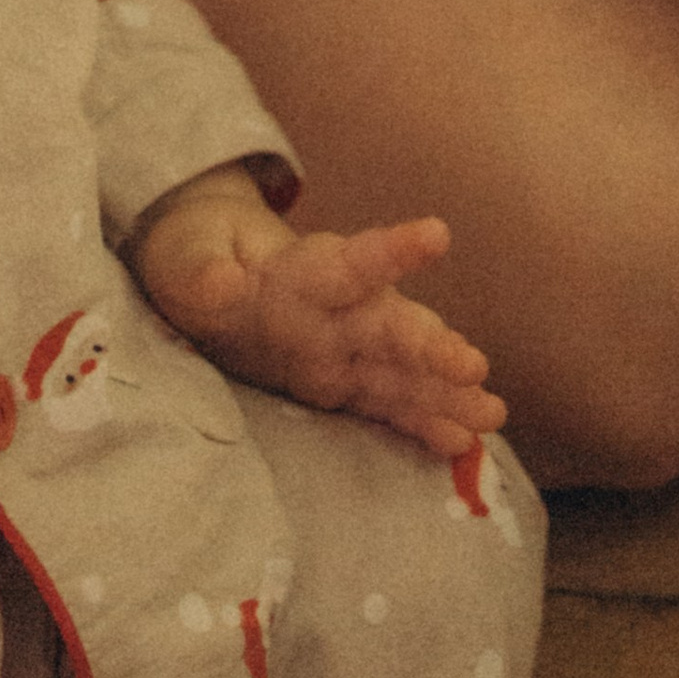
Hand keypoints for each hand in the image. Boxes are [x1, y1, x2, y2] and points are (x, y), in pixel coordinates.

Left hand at [129, 166, 502, 463]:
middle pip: (390, 326)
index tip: (437, 234)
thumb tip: (220, 281)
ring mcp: (346, 349)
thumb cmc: (198, 256)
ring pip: (403, 370)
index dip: (393, 250)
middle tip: (475, 366)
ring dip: (446, 392)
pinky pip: (388, 406)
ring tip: (492, 414)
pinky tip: (463, 443)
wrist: (208, 273)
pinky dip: (424, 423)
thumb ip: (202, 270)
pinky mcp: (341, 385)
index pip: (350, 261)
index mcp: (303, 271)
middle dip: (431, 347)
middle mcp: (338, 310)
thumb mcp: (186, 257)